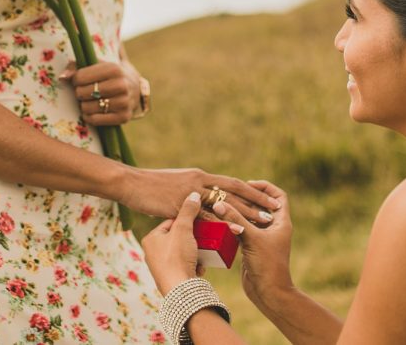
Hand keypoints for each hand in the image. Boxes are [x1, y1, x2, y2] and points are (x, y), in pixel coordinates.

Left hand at [65, 61, 139, 125]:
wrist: (133, 87)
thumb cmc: (107, 75)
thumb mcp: (95, 65)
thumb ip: (75, 67)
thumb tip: (62, 77)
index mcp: (114, 69)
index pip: (80, 77)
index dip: (75, 80)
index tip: (80, 80)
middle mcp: (121, 85)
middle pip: (82, 93)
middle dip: (79, 93)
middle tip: (86, 91)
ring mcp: (124, 102)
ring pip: (87, 108)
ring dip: (84, 105)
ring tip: (90, 100)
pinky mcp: (124, 117)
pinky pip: (94, 120)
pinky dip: (88, 116)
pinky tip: (93, 110)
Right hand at [115, 168, 280, 225]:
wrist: (130, 183)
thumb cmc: (150, 187)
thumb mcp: (175, 186)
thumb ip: (190, 194)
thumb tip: (200, 203)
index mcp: (200, 176)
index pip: (232, 183)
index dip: (252, 191)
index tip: (268, 200)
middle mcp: (200, 180)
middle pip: (235, 191)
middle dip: (256, 201)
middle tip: (275, 211)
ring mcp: (191, 191)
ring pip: (225, 202)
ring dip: (246, 212)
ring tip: (264, 222)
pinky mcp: (181, 203)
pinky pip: (207, 215)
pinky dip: (224, 222)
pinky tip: (238, 229)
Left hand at [143, 191, 225, 293]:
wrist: (180, 290)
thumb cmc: (177, 257)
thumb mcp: (183, 229)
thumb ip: (188, 210)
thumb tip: (193, 194)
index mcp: (150, 239)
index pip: (170, 221)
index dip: (186, 220)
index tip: (199, 221)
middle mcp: (152, 252)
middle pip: (178, 237)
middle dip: (193, 238)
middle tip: (204, 237)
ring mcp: (161, 267)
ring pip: (183, 252)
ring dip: (195, 252)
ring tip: (204, 252)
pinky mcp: (171, 278)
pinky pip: (185, 265)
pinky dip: (194, 264)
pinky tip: (200, 266)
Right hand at [210, 180, 294, 306]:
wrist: (268, 292)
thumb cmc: (267, 265)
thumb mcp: (251, 238)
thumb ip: (235, 219)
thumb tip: (218, 203)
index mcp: (281, 222)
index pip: (278, 196)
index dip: (265, 187)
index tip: (248, 185)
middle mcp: (273, 228)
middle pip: (262, 205)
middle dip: (247, 198)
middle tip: (230, 193)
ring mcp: (263, 238)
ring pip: (251, 218)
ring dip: (239, 211)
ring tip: (223, 204)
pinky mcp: (252, 247)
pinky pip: (243, 230)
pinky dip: (234, 224)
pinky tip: (220, 221)